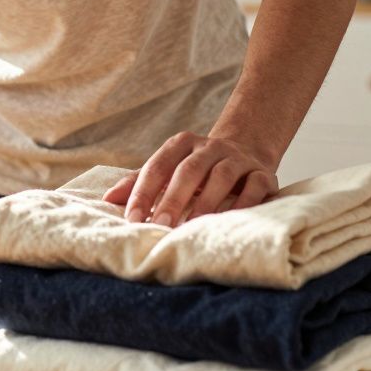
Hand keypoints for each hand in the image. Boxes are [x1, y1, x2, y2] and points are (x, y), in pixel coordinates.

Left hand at [102, 131, 278, 225]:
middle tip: (159, 225)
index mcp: (181, 144)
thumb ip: (139, 182)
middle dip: (172, 199)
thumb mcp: (168, 169)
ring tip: (192, 226)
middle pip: (188, 171)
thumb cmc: (197, 169)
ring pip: (221, 177)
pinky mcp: (263, 172)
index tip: (131, 219)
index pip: (157, 167)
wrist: (246, 151)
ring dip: (206, 203)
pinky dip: (243, 204)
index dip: (143, 193)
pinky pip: (254, 186)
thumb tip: (107, 199)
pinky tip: (230, 221)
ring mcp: (237, 159)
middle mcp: (209, 147)